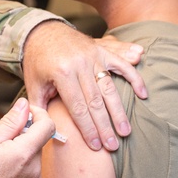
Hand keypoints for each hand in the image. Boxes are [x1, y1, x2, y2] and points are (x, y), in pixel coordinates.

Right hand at [0, 98, 53, 177]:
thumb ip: (10, 122)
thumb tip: (24, 106)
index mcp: (24, 153)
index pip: (47, 125)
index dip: (39, 114)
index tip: (27, 114)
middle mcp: (34, 171)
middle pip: (39, 142)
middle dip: (25, 137)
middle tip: (2, 142)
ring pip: (35, 159)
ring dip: (23, 154)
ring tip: (0, 163)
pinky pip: (32, 175)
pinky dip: (22, 170)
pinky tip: (4, 175)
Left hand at [22, 21, 145, 151]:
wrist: (43, 31)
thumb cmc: (38, 62)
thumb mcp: (33, 85)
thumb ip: (39, 109)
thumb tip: (44, 131)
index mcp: (61, 73)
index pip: (77, 107)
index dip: (87, 128)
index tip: (95, 146)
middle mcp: (79, 64)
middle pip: (95, 102)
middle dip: (104, 126)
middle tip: (112, 146)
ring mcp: (93, 56)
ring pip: (110, 88)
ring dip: (119, 111)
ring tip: (125, 131)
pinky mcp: (102, 51)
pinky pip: (122, 65)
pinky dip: (134, 79)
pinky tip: (143, 95)